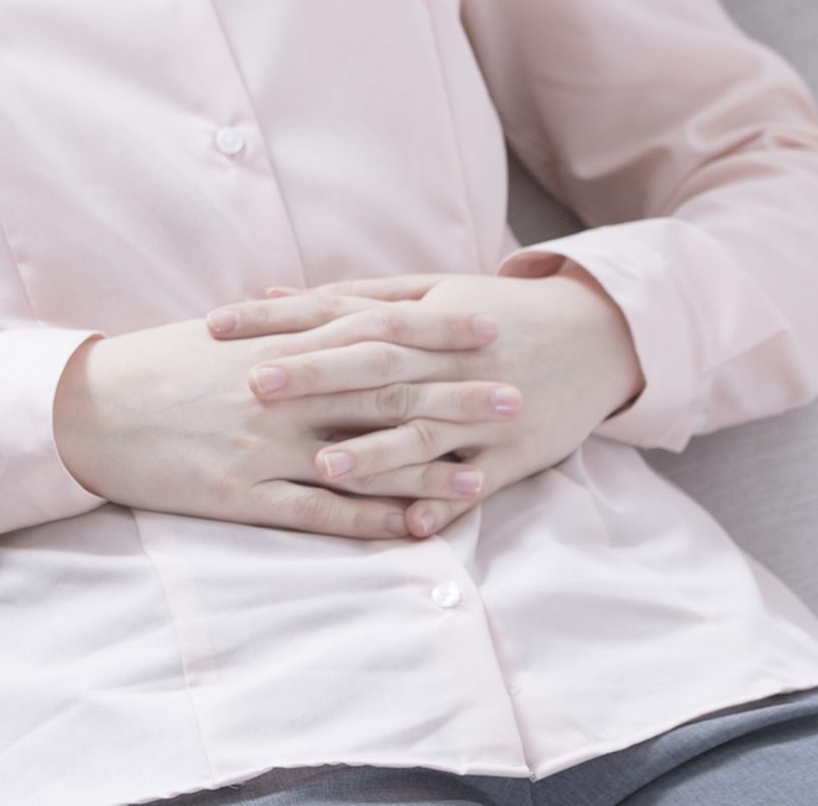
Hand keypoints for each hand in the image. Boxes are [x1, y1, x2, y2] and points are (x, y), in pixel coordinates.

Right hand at [53, 303, 521, 539]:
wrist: (86, 407)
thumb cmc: (154, 367)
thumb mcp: (223, 337)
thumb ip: (282, 330)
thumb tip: (331, 317)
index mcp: (277, 347)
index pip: (370, 333)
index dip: (432, 330)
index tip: (484, 325)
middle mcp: (279, 394)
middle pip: (383, 393)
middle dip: (454, 396)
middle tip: (515, 396)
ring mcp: (263, 445)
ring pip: (363, 458)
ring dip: (428, 466)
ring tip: (486, 472)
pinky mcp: (242, 493)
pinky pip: (320, 513)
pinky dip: (372, 521)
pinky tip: (415, 528)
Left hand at [205, 264, 643, 537]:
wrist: (599, 337)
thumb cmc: (494, 312)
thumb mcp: (429, 292)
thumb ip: (352, 297)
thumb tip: (271, 294)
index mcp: (424, 317)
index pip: (341, 314)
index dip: (280, 321)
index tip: (219, 326)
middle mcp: (450, 362)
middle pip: (375, 368)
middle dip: (314, 377)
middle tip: (252, 387)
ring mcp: (483, 411)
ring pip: (425, 432)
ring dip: (375, 452)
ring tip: (322, 465)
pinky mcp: (514, 455)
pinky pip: (476, 484)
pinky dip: (445, 503)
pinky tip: (410, 525)